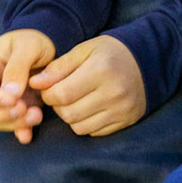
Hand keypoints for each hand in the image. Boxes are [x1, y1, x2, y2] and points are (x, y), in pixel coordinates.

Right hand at [0, 28, 55, 143]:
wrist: (45, 46)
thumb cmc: (33, 41)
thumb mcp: (28, 46)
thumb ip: (18, 67)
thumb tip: (10, 93)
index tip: (13, 100)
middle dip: (1, 115)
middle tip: (24, 109)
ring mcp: (1, 100)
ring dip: (15, 123)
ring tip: (37, 115)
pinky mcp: (14, 109)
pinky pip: (11, 126)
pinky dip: (19, 132)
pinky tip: (28, 135)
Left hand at [28, 34, 146, 137]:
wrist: (147, 62)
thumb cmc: (109, 53)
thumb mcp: (83, 51)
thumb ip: (58, 67)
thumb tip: (34, 83)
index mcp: (100, 70)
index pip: (62, 94)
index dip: (48, 94)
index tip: (49, 88)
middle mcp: (113, 92)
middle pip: (69, 113)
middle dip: (58, 106)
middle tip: (62, 94)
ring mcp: (121, 110)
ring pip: (79, 127)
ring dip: (70, 116)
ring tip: (76, 101)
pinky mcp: (125, 121)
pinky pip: (94, 132)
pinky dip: (85, 123)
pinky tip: (90, 108)